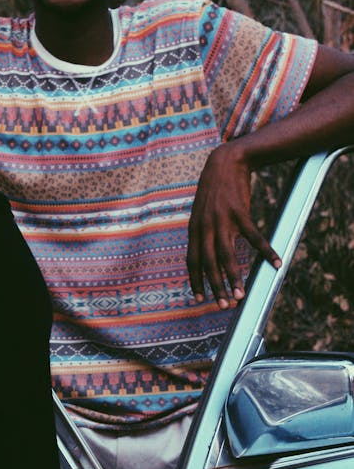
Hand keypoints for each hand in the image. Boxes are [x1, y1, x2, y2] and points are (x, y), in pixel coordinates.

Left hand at [186, 141, 280, 307]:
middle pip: (209, 263)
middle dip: (216, 287)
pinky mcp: (239, 212)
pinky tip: (276, 263)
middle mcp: (205, 226)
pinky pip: (253, 237)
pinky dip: (266, 251)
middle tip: (224, 306)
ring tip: (241, 295)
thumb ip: (203, 233)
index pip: (192, 260)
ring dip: (234, 278)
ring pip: (227, 255)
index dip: (195, 280)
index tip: (199, 299)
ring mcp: (221, 219)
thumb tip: (208, 254)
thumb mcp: (202, 212)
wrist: (225, 162)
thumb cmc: (215, 191)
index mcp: (195, 228)